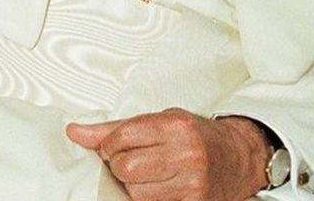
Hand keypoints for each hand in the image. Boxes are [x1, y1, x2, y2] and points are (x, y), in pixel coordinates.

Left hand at [66, 108, 268, 200]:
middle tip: (132, 161)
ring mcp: (192, 182)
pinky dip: (148, 198)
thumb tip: (76, 132)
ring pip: (136, 192)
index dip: (109, 144)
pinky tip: (159, 186)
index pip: (121, 136)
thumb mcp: (160, 120)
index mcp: (175, 126)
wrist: (238, 156)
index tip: (114, 146)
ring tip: (148, 174)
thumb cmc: (196, 136)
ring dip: (133, 185)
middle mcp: (186, 154)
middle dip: (120, 166)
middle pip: (126, 167)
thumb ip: (115, 128)